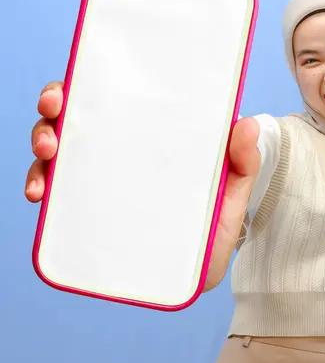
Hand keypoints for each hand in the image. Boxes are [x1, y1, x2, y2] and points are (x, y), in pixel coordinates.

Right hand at [25, 82, 259, 291]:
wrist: (203, 273)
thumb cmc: (217, 227)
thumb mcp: (232, 193)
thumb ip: (242, 163)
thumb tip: (247, 123)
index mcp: (152, 142)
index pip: (115, 105)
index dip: (86, 89)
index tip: (70, 89)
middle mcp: (122, 157)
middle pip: (78, 124)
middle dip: (54, 114)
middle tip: (52, 116)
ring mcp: (104, 185)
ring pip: (60, 155)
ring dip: (43, 145)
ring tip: (47, 154)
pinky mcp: (91, 216)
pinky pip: (59, 198)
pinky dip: (42, 188)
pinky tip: (39, 195)